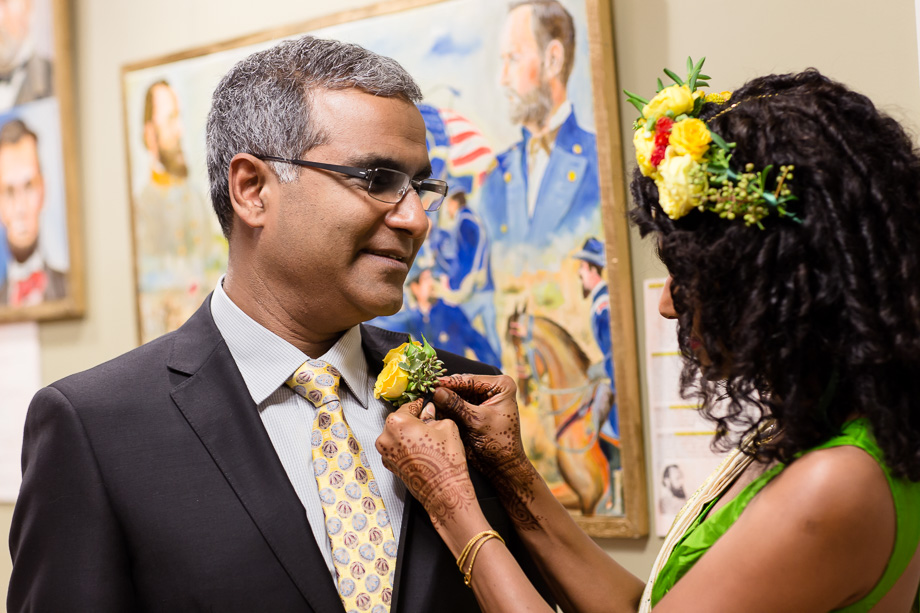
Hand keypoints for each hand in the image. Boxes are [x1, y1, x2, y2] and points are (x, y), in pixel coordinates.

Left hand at [375, 400, 477, 529]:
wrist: (444, 491)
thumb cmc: (445, 461)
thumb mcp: (446, 426)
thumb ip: (433, 416)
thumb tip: (428, 412)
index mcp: (396, 422)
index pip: (408, 406)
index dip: (420, 405)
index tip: (426, 405)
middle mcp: (385, 438)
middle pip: (400, 421)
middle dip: (414, 420)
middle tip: (430, 423)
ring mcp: (386, 454)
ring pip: (398, 436)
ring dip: (410, 434)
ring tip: (429, 440)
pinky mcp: (390, 466)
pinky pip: (398, 449)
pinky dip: (407, 447)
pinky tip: (423, 451)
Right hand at [433, 375, 540, 529]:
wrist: (502, 465)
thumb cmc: (499, 443)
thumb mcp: (477, 421)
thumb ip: (456, 405)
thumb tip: (437, 391)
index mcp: (501, 386)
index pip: (471, 380)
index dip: (450, 382)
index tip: (433, 383)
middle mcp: (492, 389)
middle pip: (463, 385)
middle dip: (445, 389)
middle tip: (427, 389)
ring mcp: (481, 399)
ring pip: (457, 394)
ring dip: (443, 397)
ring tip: (427, 397)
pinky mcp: (473, 410)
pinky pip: (456, 404)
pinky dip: (445, 406)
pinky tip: (433, 406)